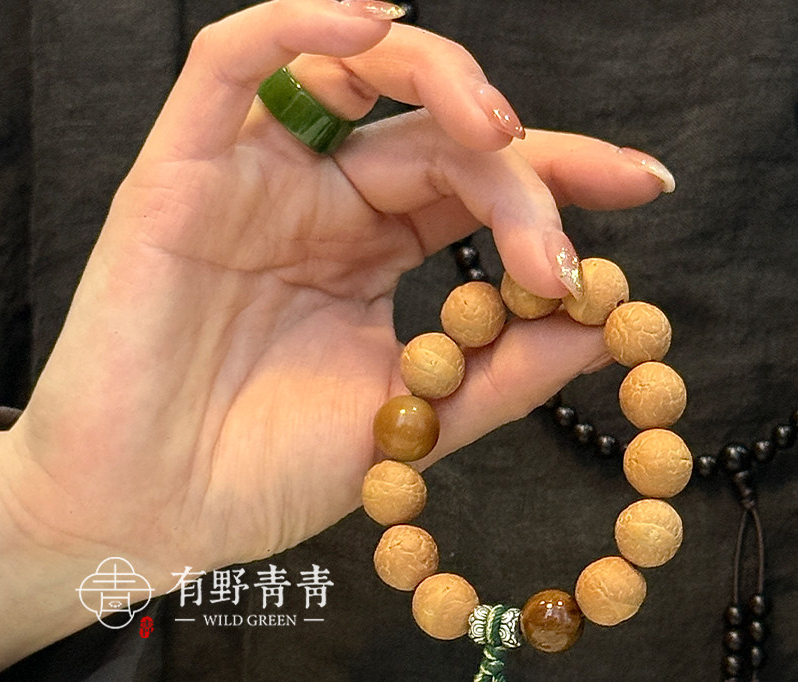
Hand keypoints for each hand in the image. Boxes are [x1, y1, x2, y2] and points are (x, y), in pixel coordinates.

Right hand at [0, 0, 671, 681]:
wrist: (152, 516)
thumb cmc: (263, 475)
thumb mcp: (409, 424)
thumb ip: (500, 372)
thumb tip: (606, 328)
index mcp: (370, 258)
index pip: (475, 188)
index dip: (559, 181)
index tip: (645, 187)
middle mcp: (319, 207)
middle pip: (436, 136)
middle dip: (519, 165)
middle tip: (570, 226)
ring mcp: (253, 185)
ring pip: (351, 73)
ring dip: (438, 80)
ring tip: (497, 131)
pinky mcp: (181, 175)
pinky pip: (231, 64)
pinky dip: (302, 27)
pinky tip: (377, 24)